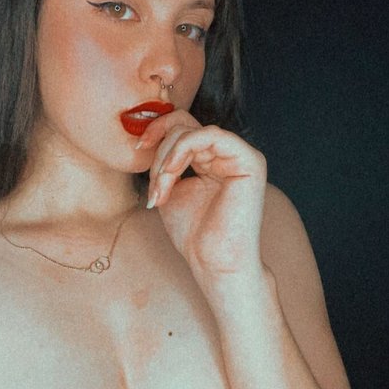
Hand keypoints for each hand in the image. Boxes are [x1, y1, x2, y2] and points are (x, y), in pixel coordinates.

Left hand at [138, 110, 266, 274]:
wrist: (214, 262)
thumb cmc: (193, 234)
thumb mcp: (170, 189)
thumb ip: (164, 162)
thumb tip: (150, 138)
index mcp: (212, 159)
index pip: (183, 128)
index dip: (157, 131)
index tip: (138, 149)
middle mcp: (228, 154)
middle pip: (184, 126)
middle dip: (159, 154)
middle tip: (154, 187)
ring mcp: (241, 155)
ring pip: (193, 131)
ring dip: (167, 158)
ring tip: (162, 189)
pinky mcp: (250, 160)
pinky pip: (210, 135)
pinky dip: (183, 149)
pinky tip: (172, 172)